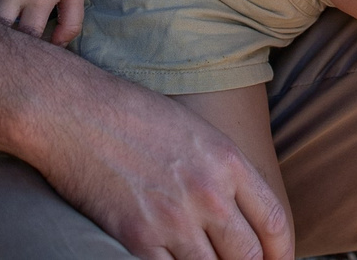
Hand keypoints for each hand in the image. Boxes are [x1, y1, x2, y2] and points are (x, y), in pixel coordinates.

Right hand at [30, 63, 295, 259]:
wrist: (74, 111)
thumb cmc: (129, 114)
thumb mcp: (193, 129)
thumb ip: (221, 170)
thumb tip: (237, 208)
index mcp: (227, 160)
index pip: (273, 221)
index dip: (282, 252)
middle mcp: (208, 192)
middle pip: (248, 255)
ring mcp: (174, 218)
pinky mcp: (138, 238)